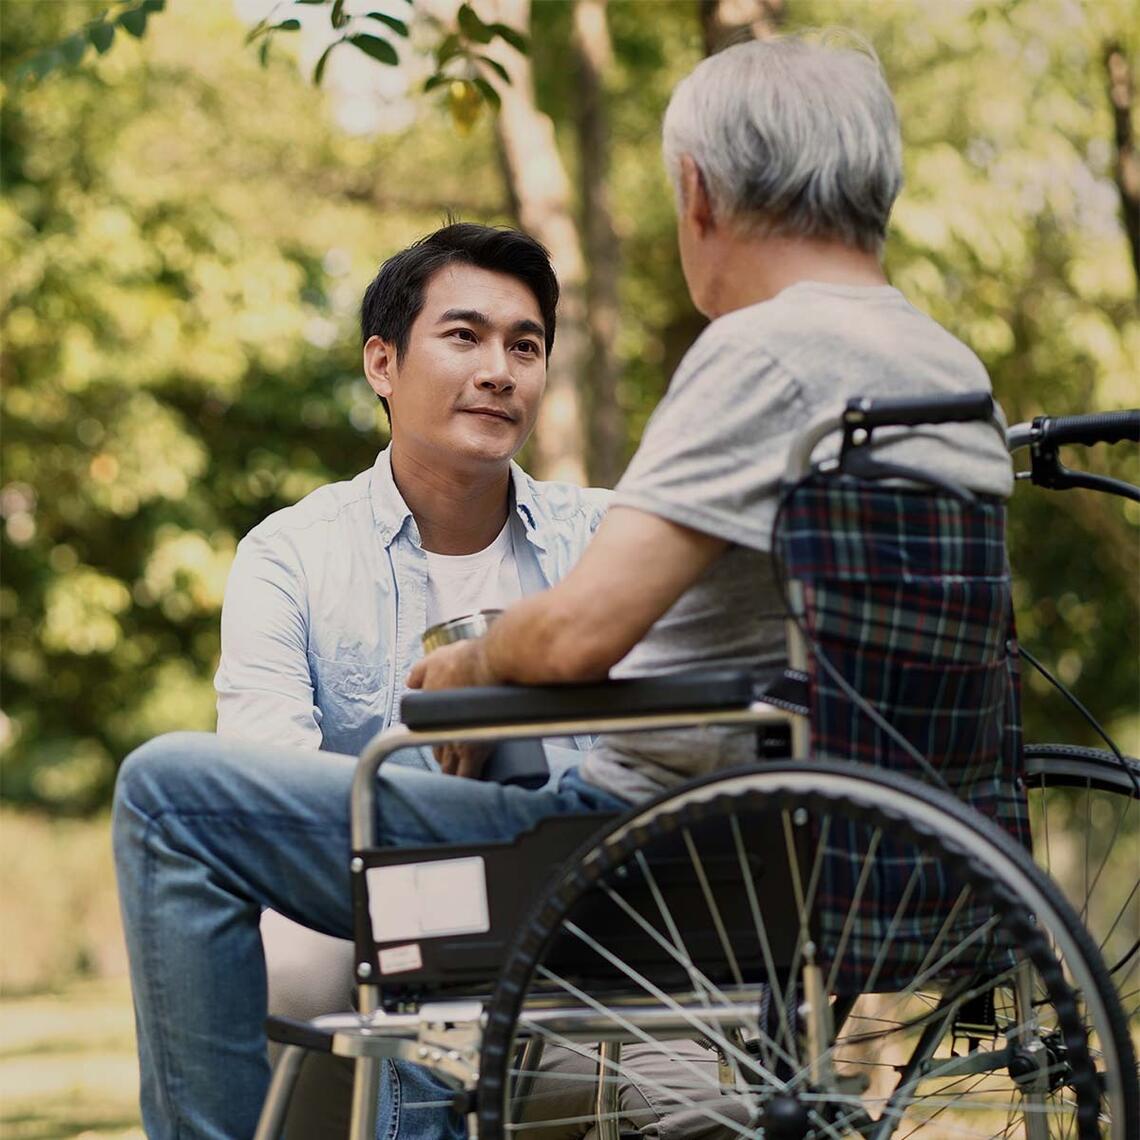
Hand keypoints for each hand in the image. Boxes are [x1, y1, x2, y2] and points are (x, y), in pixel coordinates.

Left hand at [406, 639, 495, 778]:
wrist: (488, 665)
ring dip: (455, 774)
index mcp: (428, 712)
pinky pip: (469, 775)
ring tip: (462, 779)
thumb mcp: (434, 660)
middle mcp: (439, 730)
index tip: (444, 748)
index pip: (427, 738)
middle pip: (440, 757)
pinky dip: (469, 781)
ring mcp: (456, 741)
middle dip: (445, 763)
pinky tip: (474, 786)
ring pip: (452, 769)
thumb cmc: (465, 660)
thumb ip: (420, 673)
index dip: (437, 745)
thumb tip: (410, 681)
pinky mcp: (475, 749)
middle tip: (453, 768)